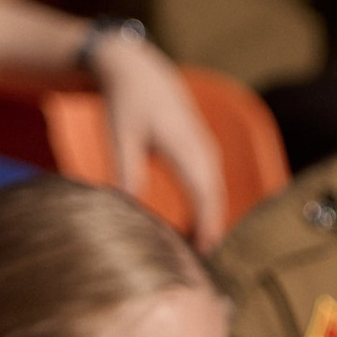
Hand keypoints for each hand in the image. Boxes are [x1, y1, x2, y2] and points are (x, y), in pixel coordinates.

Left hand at [84, 25, 227, 247]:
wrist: (138, 70)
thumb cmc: (126, 102)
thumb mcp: (120, 135)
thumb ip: (126, 170)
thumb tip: (128, 207)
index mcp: (183, 145)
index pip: (203, 194)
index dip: (206, 226)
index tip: (202, 253)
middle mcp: (201, 148)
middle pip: (215, 198)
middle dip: (211, 231)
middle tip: (203, 266)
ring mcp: (205, 149)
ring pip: (216, 193)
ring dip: (211, 222)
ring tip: (202, 253)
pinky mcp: (202, 152)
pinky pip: (211, 186)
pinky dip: (208, 208)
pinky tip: (198, 229)